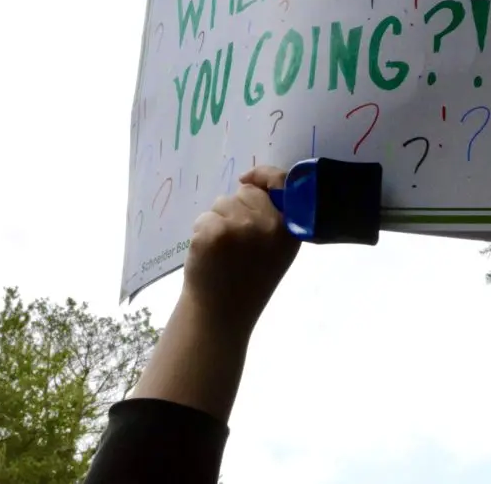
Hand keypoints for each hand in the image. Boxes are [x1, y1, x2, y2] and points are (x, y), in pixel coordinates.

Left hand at [182, 165, 300, 334]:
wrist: (222, 314)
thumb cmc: (248, 280)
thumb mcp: (276, 248)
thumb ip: (273, 217)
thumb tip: (250, 182)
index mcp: (290, 229)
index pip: (281, 182)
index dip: (263, 175)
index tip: (247, 178)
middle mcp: (269, 225)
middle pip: (244, 193)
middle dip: (235, 209)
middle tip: (235, 243)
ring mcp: (241, 228)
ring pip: (221, 204)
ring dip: (217, 222)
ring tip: (223, 253)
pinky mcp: (213, 233)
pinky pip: (203, 217)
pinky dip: (200, 233)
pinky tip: (209, 256)